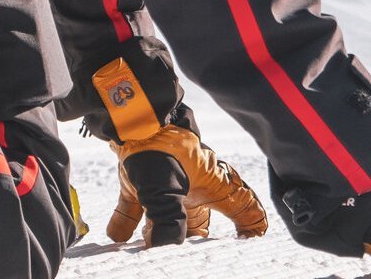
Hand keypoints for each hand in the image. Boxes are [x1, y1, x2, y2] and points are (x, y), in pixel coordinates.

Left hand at [104, 125, 268, 245]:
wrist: (127, 113)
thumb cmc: (156, 145)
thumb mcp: (165, 186)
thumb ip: (167, 221)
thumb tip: (163, 249)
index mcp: (211, 181)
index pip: (241, 205)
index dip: (252, 223)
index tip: (253, 241)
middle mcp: (192, 182)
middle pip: (201, 219)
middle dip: (197, 240)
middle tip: (192, 257)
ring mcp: (165, 180)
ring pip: (168, 215)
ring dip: (159, 234)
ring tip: (151, 252)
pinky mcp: (138, 178)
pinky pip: (134, 206)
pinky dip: (126, 223)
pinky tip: (118, 238)